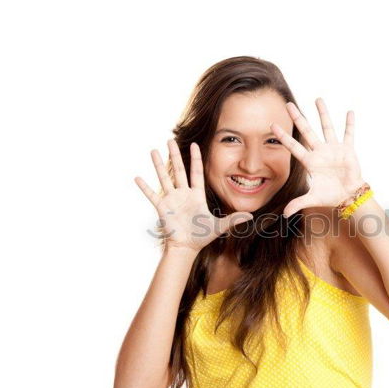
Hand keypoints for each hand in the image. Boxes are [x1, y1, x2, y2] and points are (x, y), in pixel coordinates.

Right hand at [134, 138, 253, 251]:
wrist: (187, 247)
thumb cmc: (202, 237)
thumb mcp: (219, 226)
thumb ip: (234, 219)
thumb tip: (251, 216)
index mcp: (196, 195)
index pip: (197, 172)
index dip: (196, 158)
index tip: (195, 144)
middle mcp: (183, 194)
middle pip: (179, 170)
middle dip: (175, 155)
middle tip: (170, 140)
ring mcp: (172, 199)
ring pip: (164, 178)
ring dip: (158, 165)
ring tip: (153, 151)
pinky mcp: (162, 207)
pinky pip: (152, 195)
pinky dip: (145, 187)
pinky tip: (137, 177)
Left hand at [271, 98, 365, 217]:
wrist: (348, 196)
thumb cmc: (330, 195)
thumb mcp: (312, 198)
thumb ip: (298, 203)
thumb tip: (284, 214)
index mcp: (310, 161)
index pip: (293, 146)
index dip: (283, 136)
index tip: (272, 125)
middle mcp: (320, 151)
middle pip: (306, 131)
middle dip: (298, 117)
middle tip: (288, 104)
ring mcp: (333, 149)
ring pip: (326, 127)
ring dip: (323, 114)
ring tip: (318, 99)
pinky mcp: (347, 150)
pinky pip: (349, 135)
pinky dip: (349, 124)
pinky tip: (349, 112)